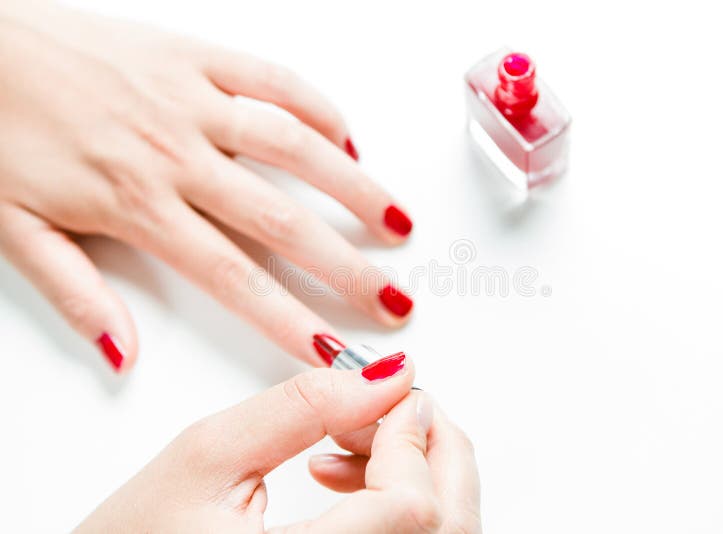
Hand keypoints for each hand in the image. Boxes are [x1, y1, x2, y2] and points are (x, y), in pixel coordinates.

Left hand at [0, 2, 413, 371]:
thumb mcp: (13, 229)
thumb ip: (75, 293)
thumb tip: (121, 354)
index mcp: (135, 204)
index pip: (233, 277)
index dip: (290, 320)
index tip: (333, 350)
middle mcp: (177, 154)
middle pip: (282, 222)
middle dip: (348, 269)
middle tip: (394, 300)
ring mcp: (193, 100)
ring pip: (294, 148)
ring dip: (354, 189)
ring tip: (398, 223)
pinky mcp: (195, 56)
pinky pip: (273, 80)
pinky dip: (319, 108)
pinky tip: (348, 139)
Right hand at [76, 355, 480, 532]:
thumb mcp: (206, 456)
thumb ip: (302, 407)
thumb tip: (385, 375)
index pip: (411, 508)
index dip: (412, 436)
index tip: (391, 392)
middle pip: (446, 523)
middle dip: (429, 448)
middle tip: (386, 406)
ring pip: (440, 533)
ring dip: (413, 474)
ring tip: (350, 442)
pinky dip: (399, 504)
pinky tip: (345, 479)